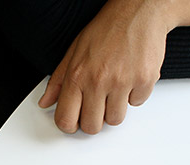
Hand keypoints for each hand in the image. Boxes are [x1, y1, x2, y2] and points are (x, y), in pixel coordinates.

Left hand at [38, 0, 170, 133]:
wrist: (138, 12)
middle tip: (96, 105)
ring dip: (114, 108)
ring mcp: (122, 82)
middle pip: (92, 127)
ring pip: (115, 120)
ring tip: (113, 88)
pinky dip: (134, 95)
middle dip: (93, 120)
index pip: (66, 119)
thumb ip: (58, 81)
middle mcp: (98, 81)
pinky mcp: (144, 80)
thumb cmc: (106, 29)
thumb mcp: (74, 52)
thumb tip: (46, 102)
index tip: (74, 120)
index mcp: (77, 75)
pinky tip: (129, 78)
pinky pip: (136, 104)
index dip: (69, 125)